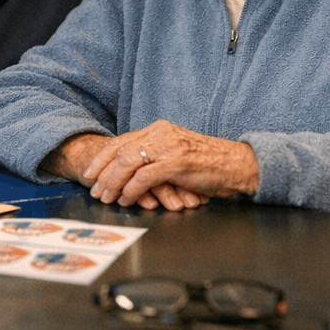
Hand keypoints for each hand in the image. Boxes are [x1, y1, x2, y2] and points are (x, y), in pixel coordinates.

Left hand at [52, 121, 256, 209]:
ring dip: (113, 182)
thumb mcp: (178, 153)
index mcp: (159, 130)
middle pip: (119, 149)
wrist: (238, 164)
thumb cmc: (210, 163)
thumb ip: (156, 156)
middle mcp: (160, 134)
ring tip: (106, 197)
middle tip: (93, 188)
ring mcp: (167, 147)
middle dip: (102, 171)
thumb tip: (131, 172)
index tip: (91, 172)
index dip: (102, 157)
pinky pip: (144, 177)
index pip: (121, 141)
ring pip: (127, 162)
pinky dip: (131, 190)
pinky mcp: (175, 163)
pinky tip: (127, 200)